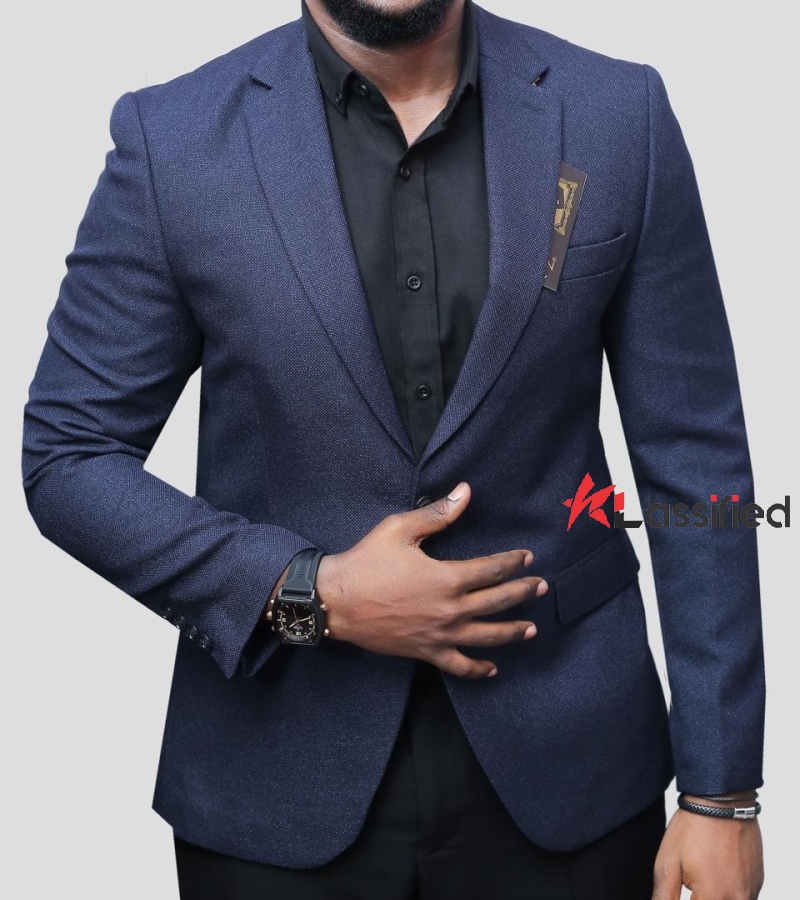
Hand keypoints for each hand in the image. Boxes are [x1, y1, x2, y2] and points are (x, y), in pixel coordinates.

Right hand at [312, 481, 547, 678]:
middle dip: (524, 593)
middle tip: (542, 586)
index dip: (513, 562)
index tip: (527, 558)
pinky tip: (492, 669)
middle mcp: (450, 610)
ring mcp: (440, 635)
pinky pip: (459, 666)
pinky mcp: (425, 652)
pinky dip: (478, 670)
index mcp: (447, 578)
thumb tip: (465, 492)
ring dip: (512, 632)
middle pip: (498, 602)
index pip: (492, 569)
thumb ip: (437, 513)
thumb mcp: (400, 529)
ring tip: (531, 628)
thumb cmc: (366, 562)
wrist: (336, 602)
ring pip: (487, 637)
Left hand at [653, 799, 763, 898]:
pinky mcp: (757, 882)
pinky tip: (716, 872)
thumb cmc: (692, 829)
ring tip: (704, 872)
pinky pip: (743, 898)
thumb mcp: (667, 863)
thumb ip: (664, 896)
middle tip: (691, 880)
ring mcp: (751, 891)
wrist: (720, 801)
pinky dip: (728, 893)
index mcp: (713, 898)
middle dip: (700, 897)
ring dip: (713, 895)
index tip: (682, 889)